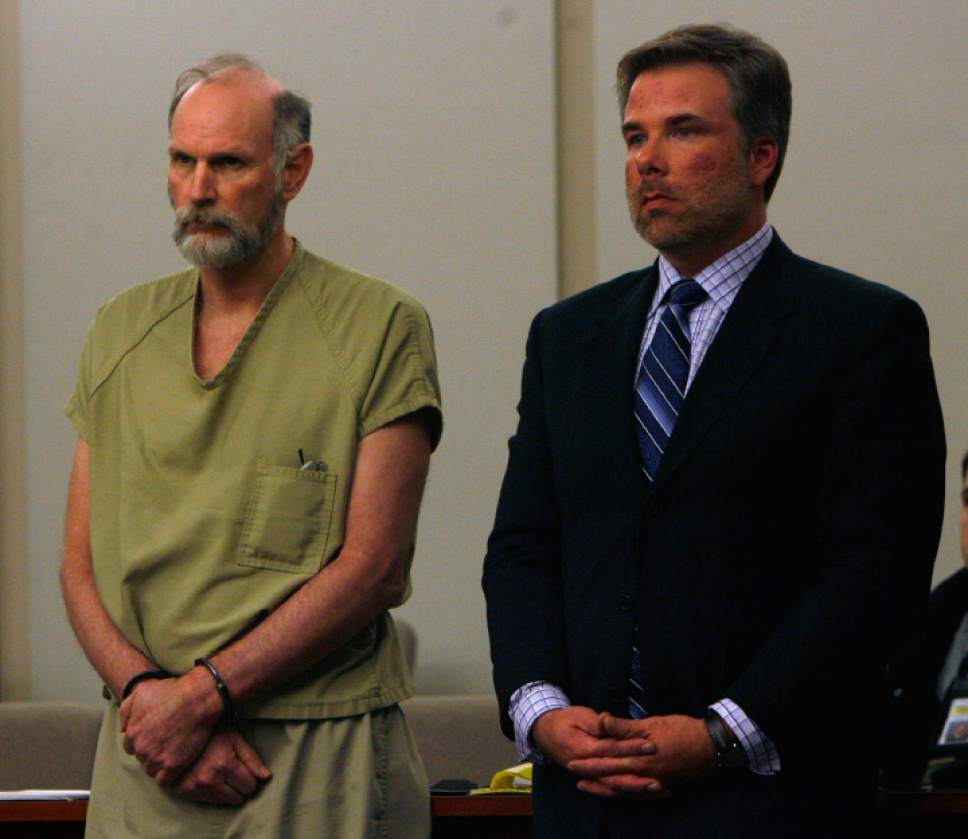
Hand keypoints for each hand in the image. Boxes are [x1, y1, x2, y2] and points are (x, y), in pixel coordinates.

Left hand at [120, 669, 222, 784]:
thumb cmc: (172, 691)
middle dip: (152, 752)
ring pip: (152, 770)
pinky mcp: (173, 765)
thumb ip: (126, 710)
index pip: (131, 747)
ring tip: (173, 754)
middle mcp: (141, 748)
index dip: (144, 741)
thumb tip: (123, 727)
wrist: (197, 698)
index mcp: (132, 732)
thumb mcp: (142, 691)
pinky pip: (164, 780)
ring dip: (160, 764)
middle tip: (166, 743)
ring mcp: (157, 758)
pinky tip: (177, 765)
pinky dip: (169, 775)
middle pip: (142, 758)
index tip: (155, 736)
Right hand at [174, 726, 270, 804]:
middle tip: (235, 773)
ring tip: (223, 775)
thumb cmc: (212, 732)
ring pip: (224, 802)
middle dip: (240, 786)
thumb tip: (266, 777)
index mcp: (224, 764)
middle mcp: (209, 779)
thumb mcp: (234, 738)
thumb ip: (251, 758)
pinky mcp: (184, 792)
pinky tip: (212, 779)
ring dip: (228, 791)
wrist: (180, 732)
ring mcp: (195, 787)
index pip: (249, 786)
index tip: (246, 771)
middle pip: (237, 797)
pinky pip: (209, 801)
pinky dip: (214, 793)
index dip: (251, 779)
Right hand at [531, 706, 665, 797]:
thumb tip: (608, 722)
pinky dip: (629, 792)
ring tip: (659, 790)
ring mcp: (588, 775)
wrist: (544, 733)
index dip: (631, 747)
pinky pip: (611, 789)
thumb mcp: (579, 715)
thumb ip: (596, 723)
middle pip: (615, 775)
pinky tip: (646, 793)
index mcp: (582, 748)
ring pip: (615, 787)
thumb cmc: (564, 720)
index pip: (611, 749)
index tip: (651, 745)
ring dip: (636, 790)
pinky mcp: (592, 778)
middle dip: (639, 777)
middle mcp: (585, 767)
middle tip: (661, 778)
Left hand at [568, 713, 716, 797]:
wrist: (711, 746)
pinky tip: (618, 792)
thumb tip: (603, 720)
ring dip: (605, 787)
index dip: (589, 762)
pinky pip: (639, 792)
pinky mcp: (663, 783)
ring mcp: (654, 781)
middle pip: (612, 777)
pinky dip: (626, 792)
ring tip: (588, 787)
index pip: (608, 762)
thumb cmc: (682, 730)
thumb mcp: (652, 724)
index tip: (572, 761)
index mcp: (639, 758)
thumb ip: (626, 727)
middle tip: (573, 775)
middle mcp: (644, 774)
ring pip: (624, 788)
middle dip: (592, 776)